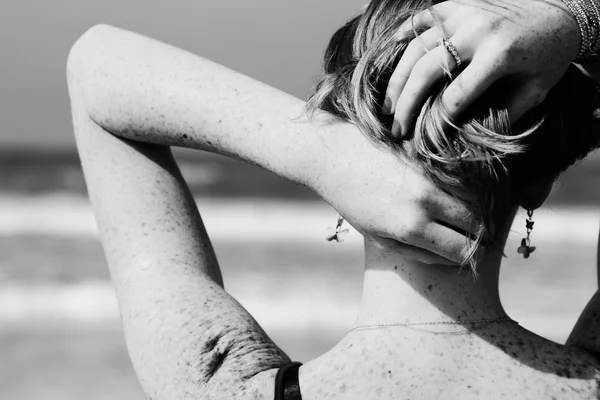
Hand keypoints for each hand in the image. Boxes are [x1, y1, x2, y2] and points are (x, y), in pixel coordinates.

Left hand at [314, 123, 476, 264]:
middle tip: (473, 237)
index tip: (470, 259)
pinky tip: (457, 193)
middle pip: (476, 225)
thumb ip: (416, 252)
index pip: (462, 250)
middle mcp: (425, 201)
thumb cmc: (353, 202)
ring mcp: (428, 175)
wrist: (333, 155)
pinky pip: (461, 175)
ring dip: (475, 209)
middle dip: (479, 235)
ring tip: (465, 216)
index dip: (470, 259)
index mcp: (410, 228)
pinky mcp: (428, 155)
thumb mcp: (378, 237)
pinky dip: (465, 187)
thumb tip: (449, 259)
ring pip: (475, 198)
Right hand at [383, 0, 580, 136]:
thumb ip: (504, 114)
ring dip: (398, 78)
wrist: (561, 12)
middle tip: (396, 128)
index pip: (456, 96)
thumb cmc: (549, 56)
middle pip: (427, 72)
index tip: (424, 140)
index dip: (437, 121)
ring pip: (416, 47)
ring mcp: (464, 14)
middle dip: (407, 104)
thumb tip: (468, 137)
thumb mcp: (535, 90)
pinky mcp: (457, 4)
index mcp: (499, 55)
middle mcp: (477, 32)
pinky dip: (404, 35)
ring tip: (388, 105)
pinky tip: (392, 56)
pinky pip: (423, 19)